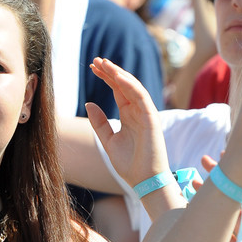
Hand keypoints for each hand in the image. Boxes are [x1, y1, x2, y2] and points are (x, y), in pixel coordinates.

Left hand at [86, 57, 171, 186]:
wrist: (144, 181)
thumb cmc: (129, 164)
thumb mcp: (108, 140)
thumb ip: (99, 122)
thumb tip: (89, 103)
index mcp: (129, 116)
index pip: (118, 90)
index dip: (106, 78)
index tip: (92, 68)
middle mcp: (138, 112)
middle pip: (124, 85)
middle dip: (110, 72)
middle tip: (96, 60)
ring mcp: (146, 113)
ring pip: (133, 87)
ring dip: (119, 74)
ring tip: (104, 63)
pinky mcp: (152, 118)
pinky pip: (141, 96)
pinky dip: (130, 85)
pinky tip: (118, 76)